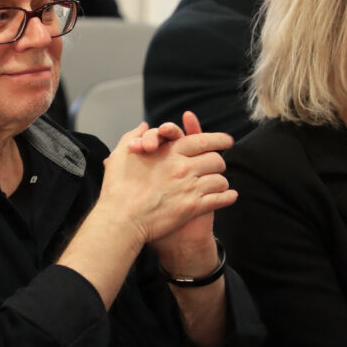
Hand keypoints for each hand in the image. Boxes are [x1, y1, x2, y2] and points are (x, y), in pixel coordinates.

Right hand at [98, 111, 234, 249]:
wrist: (121, 220)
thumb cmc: (117, 188)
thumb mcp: (121, 154)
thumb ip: (134, 136)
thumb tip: (144, 126)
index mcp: (169, 152)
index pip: (202, 140)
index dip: (218, 139)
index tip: (227, 140)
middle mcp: (183, 167)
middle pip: (215, 159)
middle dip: (218, 162)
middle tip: (218, 165)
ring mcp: (189, 188)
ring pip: (220, 179)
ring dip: (221, 181)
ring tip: (219, 184)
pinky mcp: (193, 208)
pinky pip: (220, 199)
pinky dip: (227, 197)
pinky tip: (229, 196)